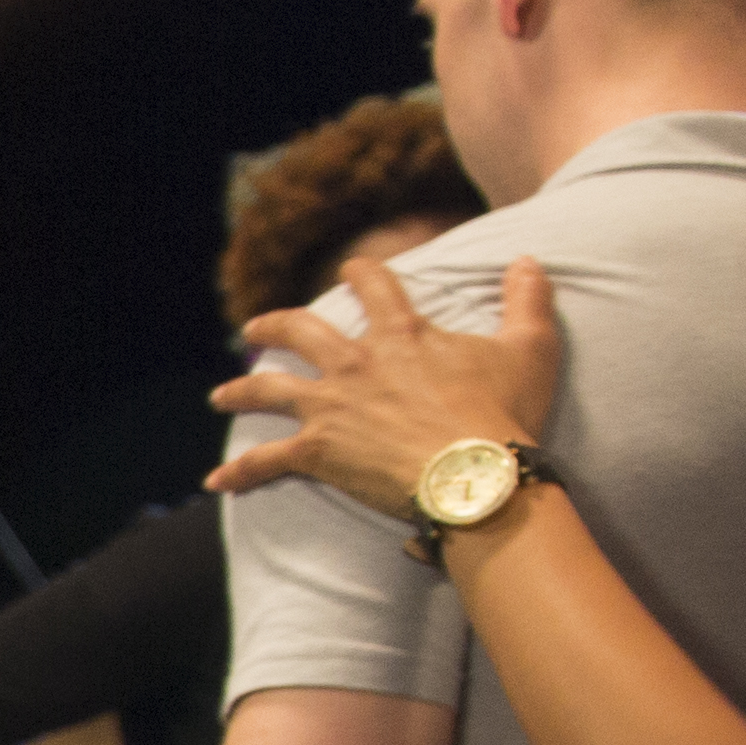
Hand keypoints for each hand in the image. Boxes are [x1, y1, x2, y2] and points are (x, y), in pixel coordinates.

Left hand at [212, 253, 561, 517]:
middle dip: (273, 327)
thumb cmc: (505, 415)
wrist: (474, 476)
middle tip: (254, 329)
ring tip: (220, 396)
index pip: (375, 287)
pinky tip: (216, 483)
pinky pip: (264, 462)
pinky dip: (239, 473)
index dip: (362, 275)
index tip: (351, 270)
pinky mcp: (316, 451)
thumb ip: (527, 301)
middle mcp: (355, 364)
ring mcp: (329, 407)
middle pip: (299, 331)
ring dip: (239, 391)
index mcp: (401, 335)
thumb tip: (529, 261)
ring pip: (267, 390)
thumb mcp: (529, 348)